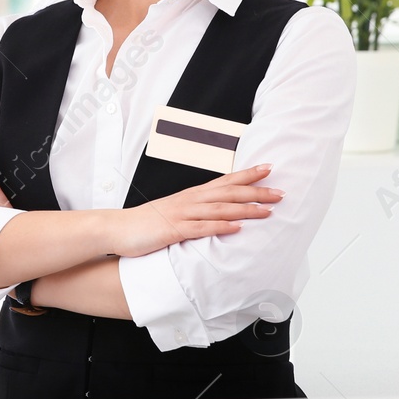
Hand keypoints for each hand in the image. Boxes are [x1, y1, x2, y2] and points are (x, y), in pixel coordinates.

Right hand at [110, 164, 282, 258]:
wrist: (118, 228)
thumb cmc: (146, 223)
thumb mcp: (175, 213)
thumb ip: (196, 212)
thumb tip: (218, 214)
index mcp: (191, 195)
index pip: (225, 181)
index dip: (248, 174)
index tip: (269, 168)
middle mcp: (189, 201)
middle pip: (228, 192)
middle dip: (256, 192)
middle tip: (281, 192)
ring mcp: (182, 214)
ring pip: (219, 209)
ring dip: (245, 209)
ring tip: (267, 211)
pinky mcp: (173, 230)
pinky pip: (201, 228)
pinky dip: (221, 226)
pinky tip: (237, 228)